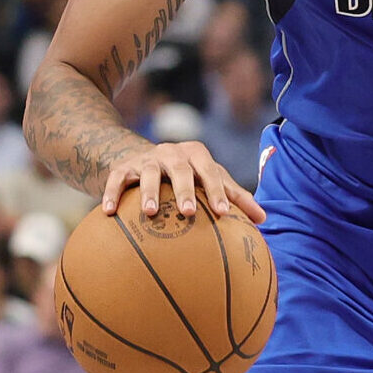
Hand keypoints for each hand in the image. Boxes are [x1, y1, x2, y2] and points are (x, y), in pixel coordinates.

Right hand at [102, 141, 265, 222]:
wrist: (143, 158)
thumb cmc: (188, 174)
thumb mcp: (210, 179)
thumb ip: (235, 196)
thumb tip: (264, 219)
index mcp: (197, 155)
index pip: (211, 173)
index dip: (218, 192)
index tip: (224, 214)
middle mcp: (172, 153)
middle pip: (180, 170)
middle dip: (185, 190)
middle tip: (189, 213)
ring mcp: (146, 159)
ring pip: (148, 173)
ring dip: (149, 192)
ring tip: (150, 213)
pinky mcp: (123, 168)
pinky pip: (116, 179)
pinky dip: (111, 193)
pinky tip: (108, 212)